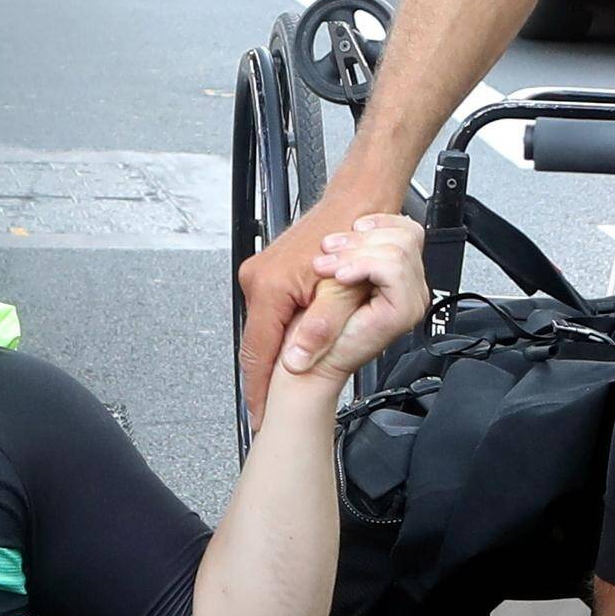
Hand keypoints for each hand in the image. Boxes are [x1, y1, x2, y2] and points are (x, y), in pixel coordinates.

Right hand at [238, 179, 403, 420]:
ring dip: (275, 352)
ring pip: (263, 327)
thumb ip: (319, 330)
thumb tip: (296, 364)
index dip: (259, 389)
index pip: (257, 352)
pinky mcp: (269, 271)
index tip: (259, 415)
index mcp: (269, 288)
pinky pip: (270, 311)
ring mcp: (260, 274)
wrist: (358, 200)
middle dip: (265, 376)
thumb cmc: (353, 235)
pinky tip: (292, 344)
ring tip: (282, 385)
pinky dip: (280, 330)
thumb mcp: (341, 292)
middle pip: (256, 342)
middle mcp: (256, 280)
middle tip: (268, 409)